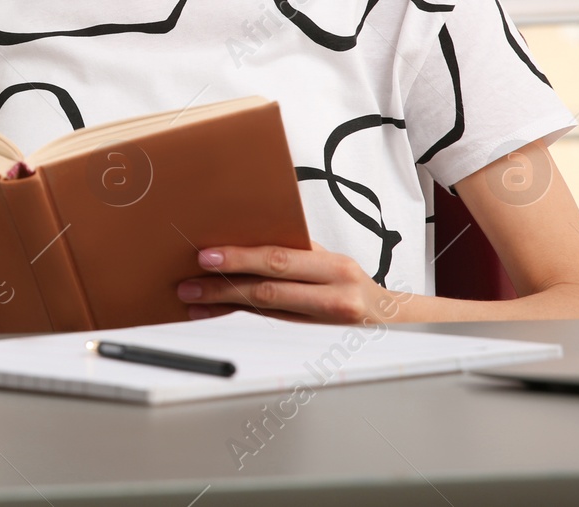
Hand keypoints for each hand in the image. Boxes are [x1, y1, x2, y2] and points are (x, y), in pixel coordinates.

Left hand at [174, 242, 406, 324]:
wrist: (390, 319)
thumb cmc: (350, 281)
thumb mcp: (330, 260)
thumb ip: (295, 252)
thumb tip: (243, 238)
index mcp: (335, 266)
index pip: (280, 259)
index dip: (241, 258)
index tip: (208, 256)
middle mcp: (335, 294)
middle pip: (269, 289)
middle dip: (223, 285)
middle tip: (189, 283)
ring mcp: (327, 322)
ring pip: (265, 311)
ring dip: (223, 304)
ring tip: (192, 299)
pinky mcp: (317, 339)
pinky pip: (269, 324)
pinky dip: (237, 317)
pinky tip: (212, 314)